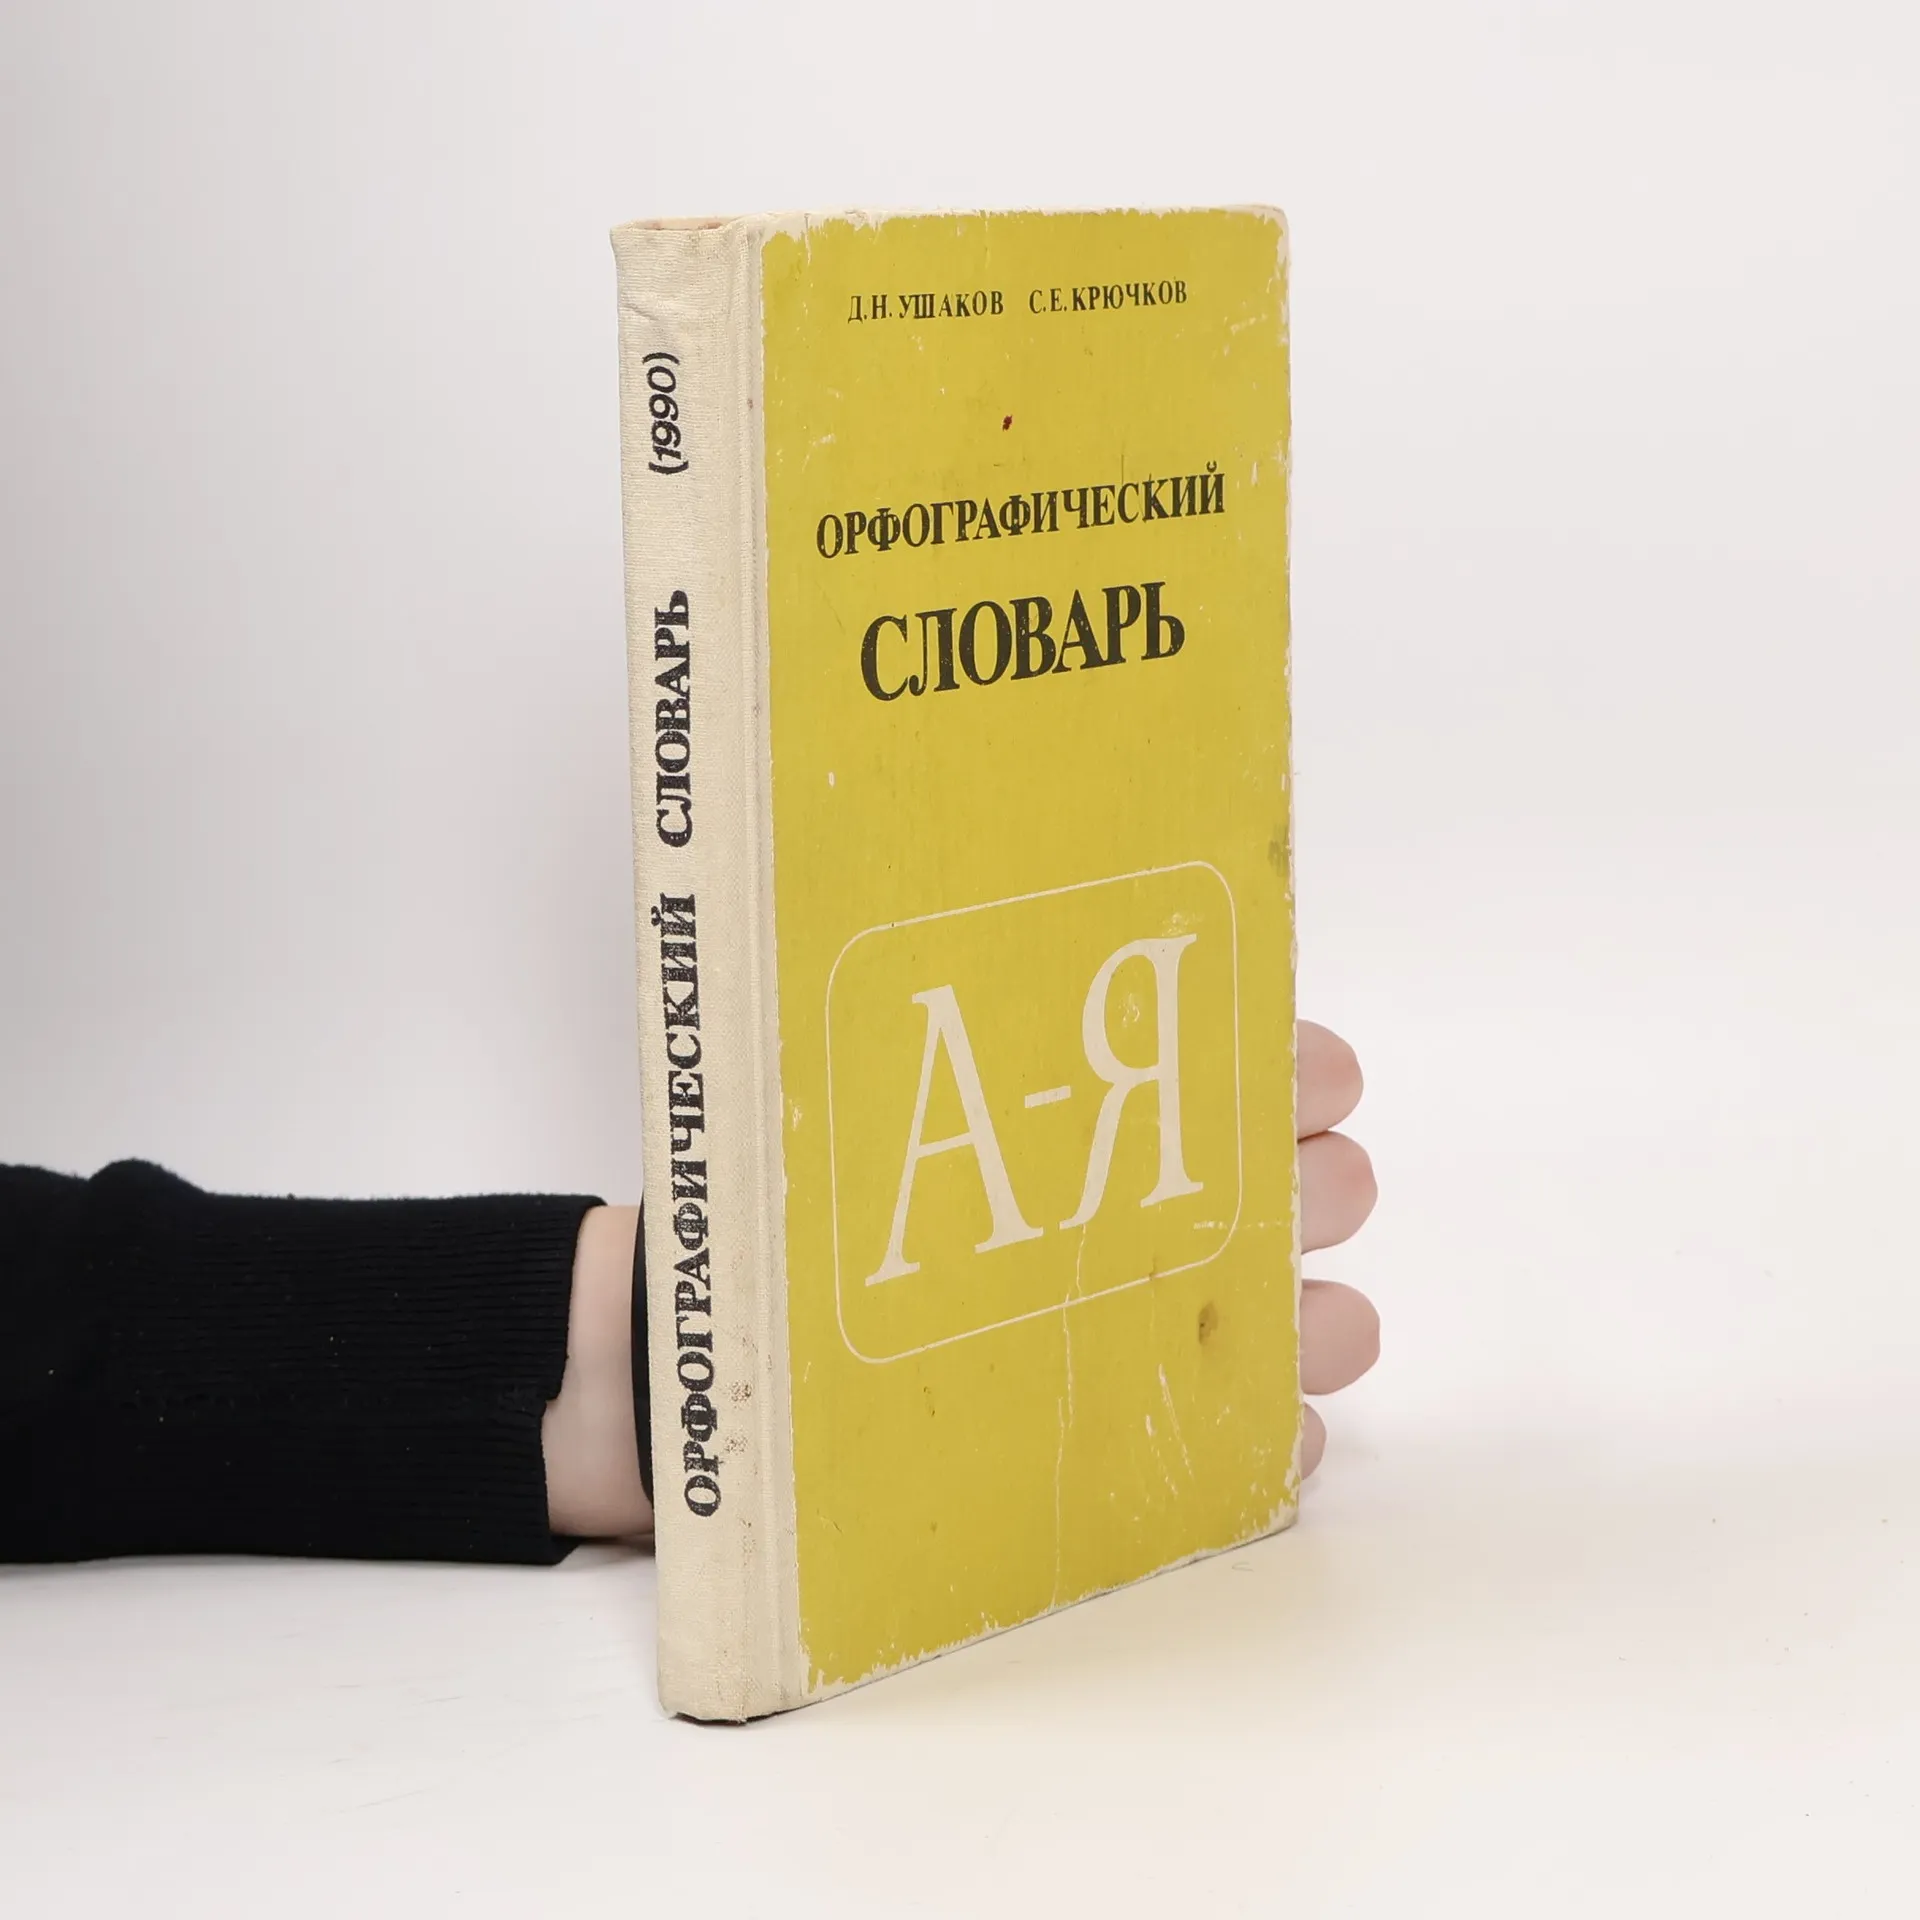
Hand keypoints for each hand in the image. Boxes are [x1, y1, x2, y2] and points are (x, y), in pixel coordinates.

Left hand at [545, 1020, 1380, 1532]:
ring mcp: (1138, 1325)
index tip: (1295, 1078)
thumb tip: (923, 897)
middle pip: (1299, 1183)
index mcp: (1086, 1106)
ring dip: (1311, 1318)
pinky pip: (1233, 1441)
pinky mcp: (1119, 1439)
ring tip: (1294, 1329)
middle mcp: (1135, 1207)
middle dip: (1306, 1185)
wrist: (690, 1374)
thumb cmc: (768, 1210)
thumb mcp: (836, 1093)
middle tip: (1274, 1195)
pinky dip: (1259, 1438)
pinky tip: (1253, 1434)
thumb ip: (916, 1029)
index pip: (1243, 1060)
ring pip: (1297, 1314)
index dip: (1287, 1065)